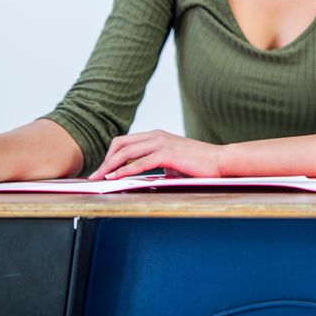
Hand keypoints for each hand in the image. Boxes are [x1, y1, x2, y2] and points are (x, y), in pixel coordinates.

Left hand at [88, 130, 224, 179]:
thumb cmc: (199, 165)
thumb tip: (141, 176)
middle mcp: (156, 136)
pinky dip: (123, 171)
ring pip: (126, 153)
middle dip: (105, 161)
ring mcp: (161, 143)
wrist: (220, 161)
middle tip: (94, 176)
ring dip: (109, 167)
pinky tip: (114, 179)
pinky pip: (139, 163)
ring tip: (98, 179)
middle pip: (120, 144)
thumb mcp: (172, 163)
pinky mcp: (167, 154)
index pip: (125, 142)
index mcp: (156, 136)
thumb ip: (156, 165)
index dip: (111, 156)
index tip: (102, 170)